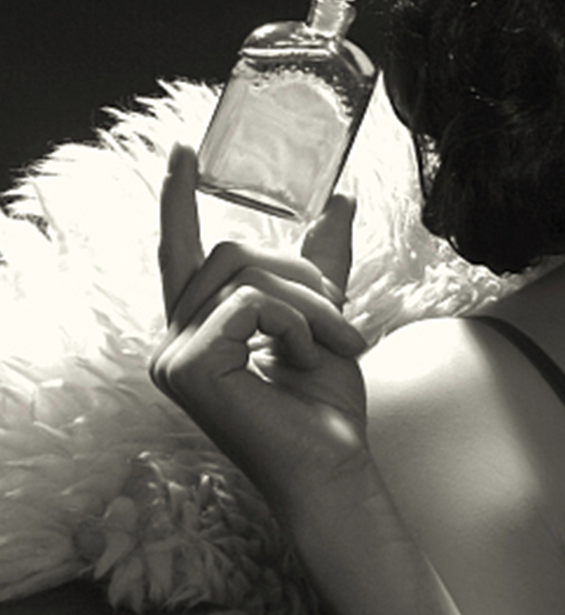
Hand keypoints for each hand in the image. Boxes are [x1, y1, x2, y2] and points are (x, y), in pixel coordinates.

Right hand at [150, 146, 372, 519]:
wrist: (334, 464)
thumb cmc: (325, 406)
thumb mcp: (326, 318)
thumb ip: (321, 264)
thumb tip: (339, 200)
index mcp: (199, 328)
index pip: (181, 251)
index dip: (179, 199)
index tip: (184, 151)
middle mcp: (174, 340)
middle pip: (234, 251)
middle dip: (302, 276)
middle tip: (340, 322)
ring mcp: (173, 356)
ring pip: (249, 274)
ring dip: (310, 304)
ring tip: (332, 344)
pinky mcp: (188, 368)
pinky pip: (252, 304)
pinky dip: (294, 324)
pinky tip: (301, 359)